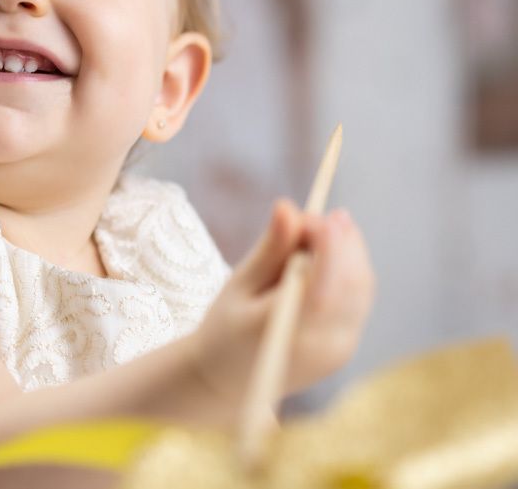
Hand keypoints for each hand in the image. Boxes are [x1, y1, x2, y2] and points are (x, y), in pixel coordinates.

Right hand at [189, 198, 375, 406]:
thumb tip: (289, 206)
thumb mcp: (239, 285)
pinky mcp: (345, 347)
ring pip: (363, 289)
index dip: (332, 248)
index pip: (324, 289)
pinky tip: (328, 253)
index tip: (323, 215)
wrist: (227, 382)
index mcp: (288, 334)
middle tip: (318, 215)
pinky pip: (359, 299)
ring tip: (321, 228)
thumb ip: (270, 249)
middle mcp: (324, 346)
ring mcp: (340, 350)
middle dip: (343, 242)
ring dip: (350, 252)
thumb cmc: (223, 329)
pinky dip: (349, 269)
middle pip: (353, 285)